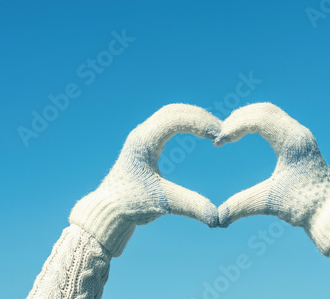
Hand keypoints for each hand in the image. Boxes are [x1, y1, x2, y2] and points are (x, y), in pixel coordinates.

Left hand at [70, 104, 220, 256]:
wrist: (108, 209)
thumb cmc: (130, 205)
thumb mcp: (163, 203)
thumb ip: (191, 206)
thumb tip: (217, 218)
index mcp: (143, 143)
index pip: (174, 120)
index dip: (198, 123)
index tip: (218, 134)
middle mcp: (142, 134)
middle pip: (174, 111)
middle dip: (199, 117)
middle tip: (221, 130)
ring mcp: (143, 135)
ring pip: (171, 113)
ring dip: (193, 117)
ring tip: (214, 130)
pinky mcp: (146, 141)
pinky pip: (168, 122)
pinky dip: (186, 122)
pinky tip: (200, 132)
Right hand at [215, 103, 329, 254]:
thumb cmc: (305, 205)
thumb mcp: (270, 202)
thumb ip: (241, 206)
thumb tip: (218, 218)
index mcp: (293, 141)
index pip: (259, 120)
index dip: (235, 127)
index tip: (219, 143)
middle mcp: (298, 132)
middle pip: (264, 110)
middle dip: (239, 118)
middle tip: (221, 133)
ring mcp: (300, 135)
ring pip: (270, 113)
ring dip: (249, 118)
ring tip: (229, 132)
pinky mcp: (300, 141)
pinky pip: (276, 121)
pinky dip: (258, 122)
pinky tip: (246, 133)